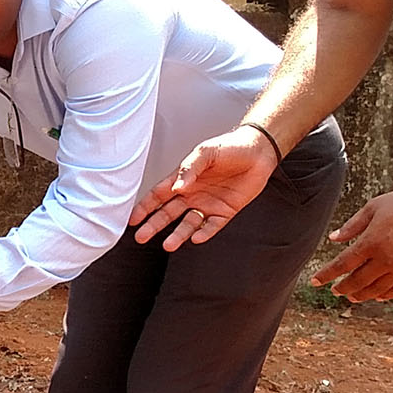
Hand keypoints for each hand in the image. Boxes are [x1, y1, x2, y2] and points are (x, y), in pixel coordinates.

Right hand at [132, 129, 277, 248]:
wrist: (259, 151)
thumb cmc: (230, 147)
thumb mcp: (205, 152)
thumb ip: (190, 168)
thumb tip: (177, 187)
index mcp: (184, 179)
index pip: (159, 195)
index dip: (145, 207)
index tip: (133, 219)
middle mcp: (192, 194)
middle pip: (168, 213)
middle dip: (153, 225)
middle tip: (141, 237)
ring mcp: (208, 204)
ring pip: (188, 224)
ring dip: (178, 234)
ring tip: (169, 245)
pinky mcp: (225, 212)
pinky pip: (212, 226)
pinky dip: (204, 233)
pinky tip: (196, 238)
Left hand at [310, 184, 392, 302]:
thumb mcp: (373, 208)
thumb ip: (352, 226)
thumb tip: (334, 238)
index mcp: (371, 242)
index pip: (342, 264)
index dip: (326, 274)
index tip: (315, 281)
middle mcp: (385, 259)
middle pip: (357, 282)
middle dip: (342, 288)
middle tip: (334, 290)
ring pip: (375, 290)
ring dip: (360, 295)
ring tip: (352, 296)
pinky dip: (383, 295)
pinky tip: (377, 295)